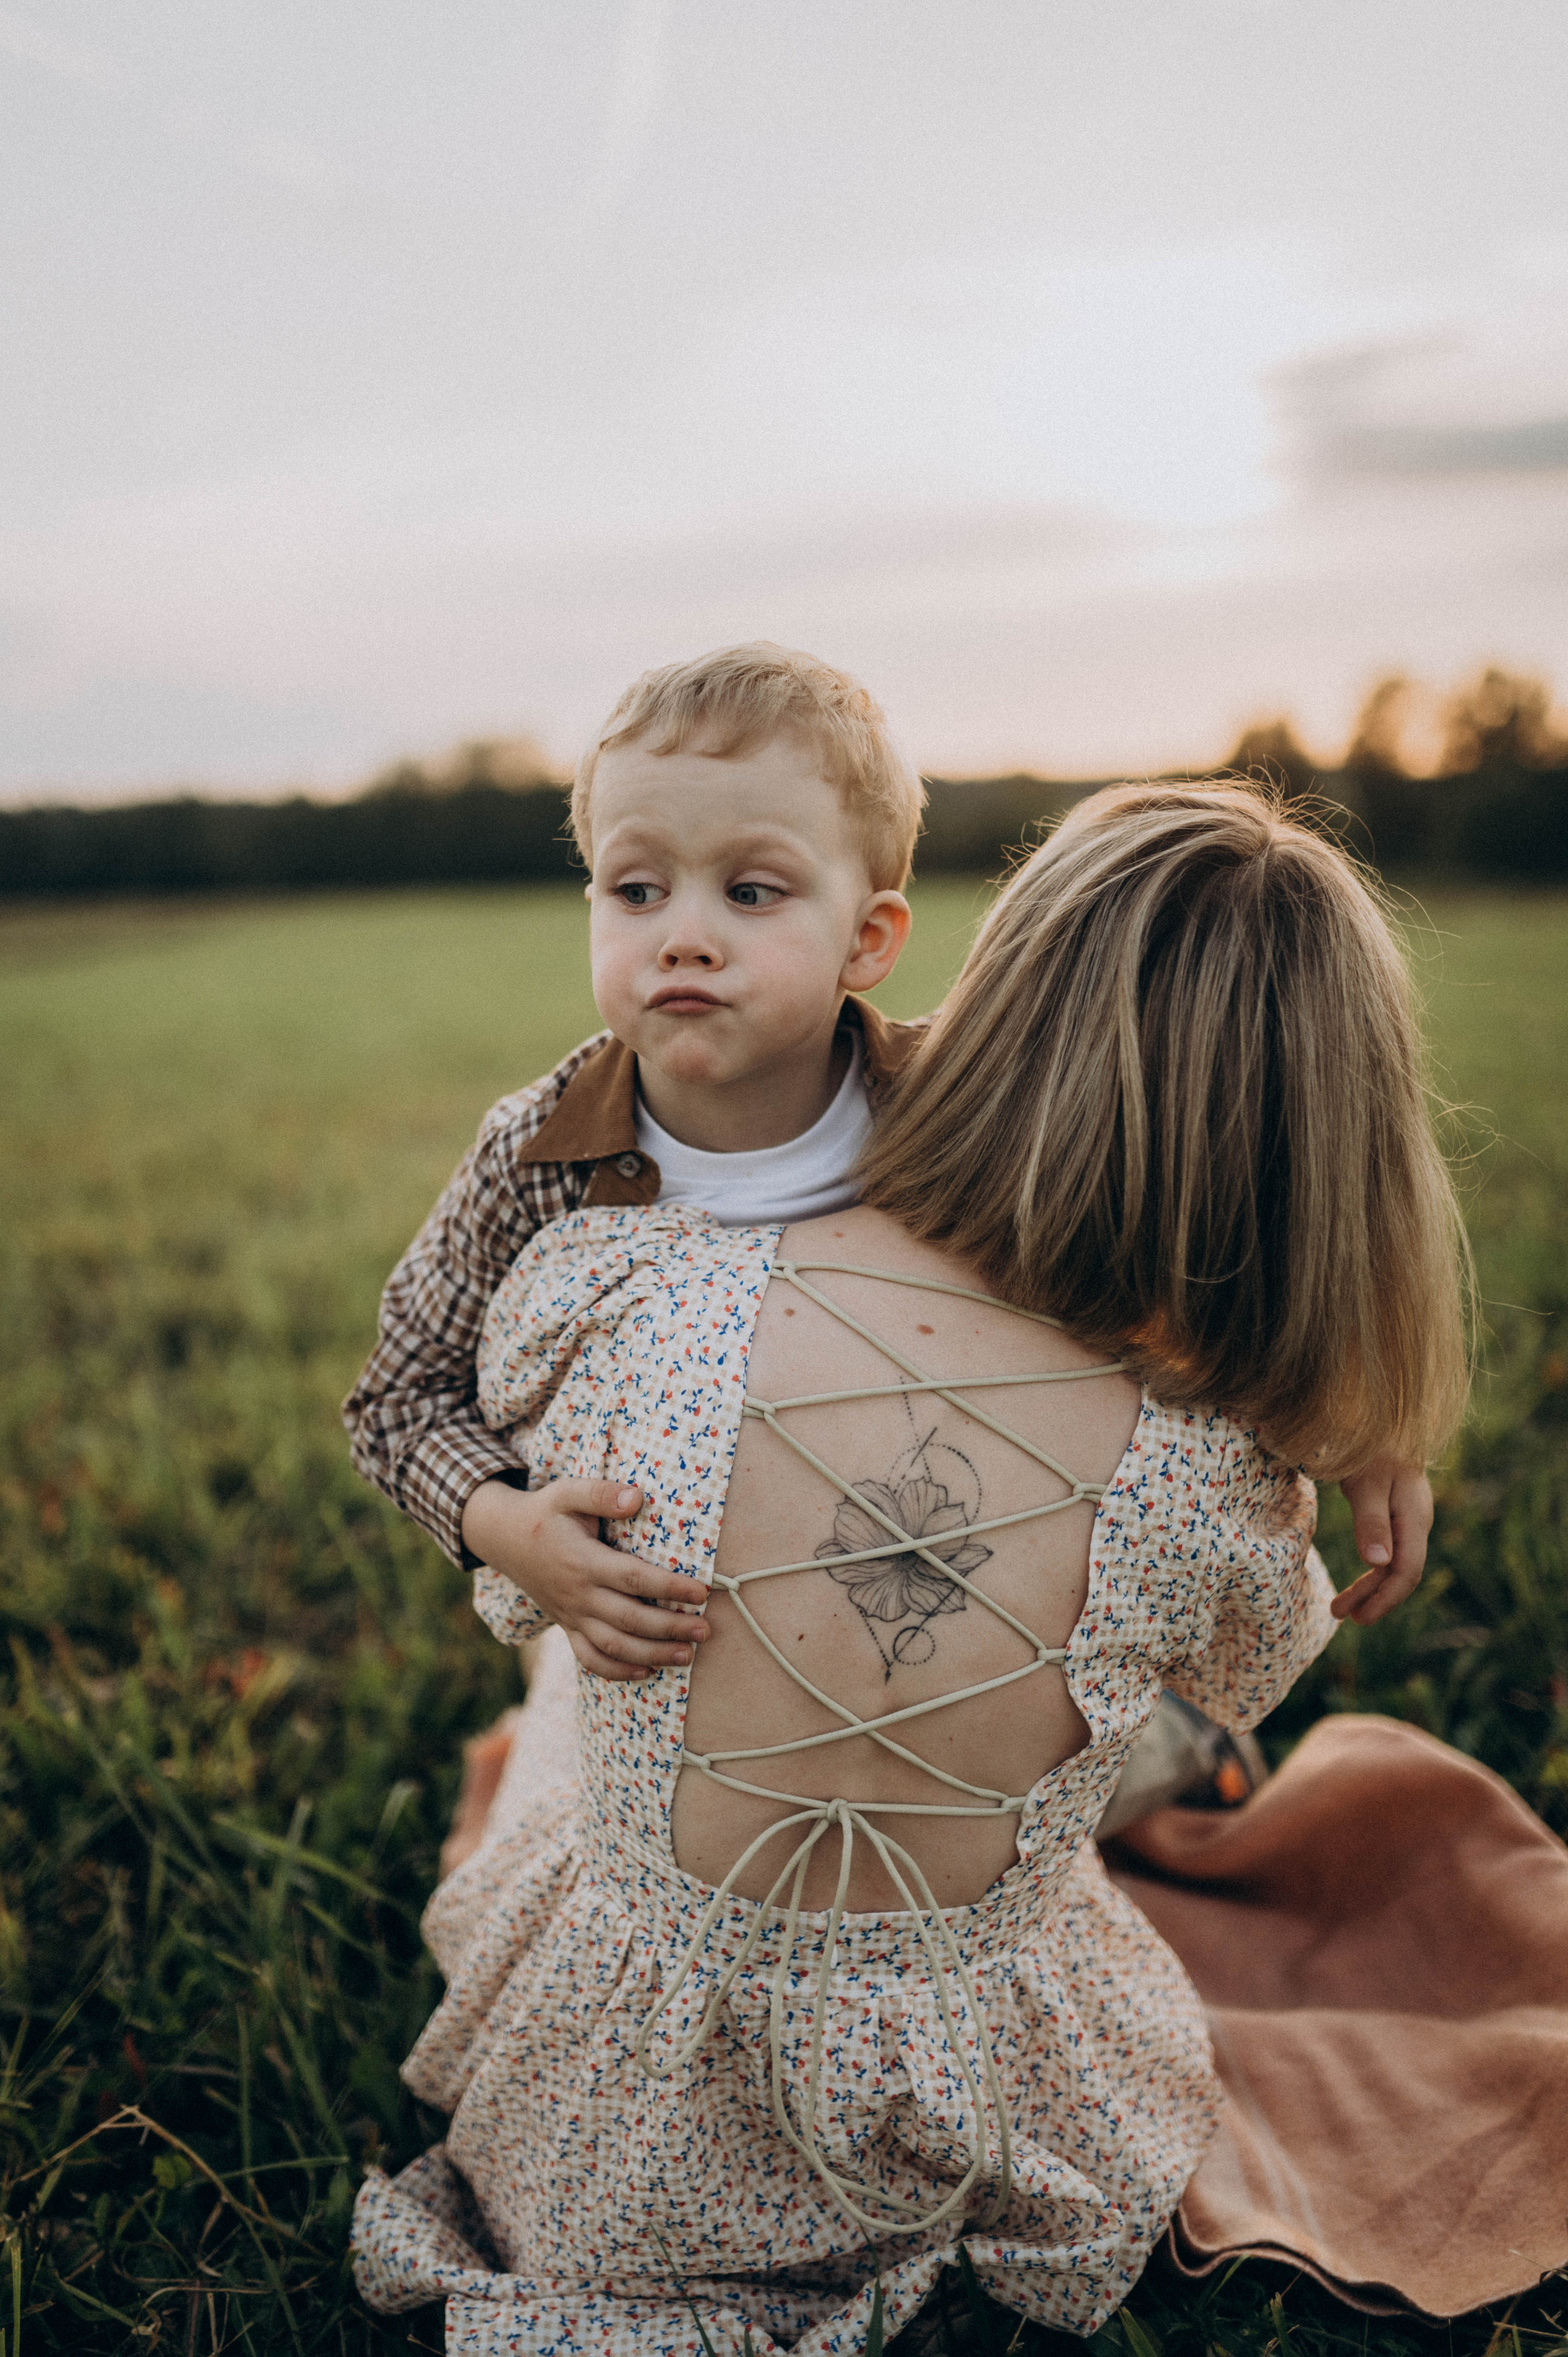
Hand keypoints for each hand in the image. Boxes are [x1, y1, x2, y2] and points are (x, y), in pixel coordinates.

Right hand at [460, 1477, 710, 1678]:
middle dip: (670, 1627)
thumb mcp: (568, 1492)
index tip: (703, 1592)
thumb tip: (637, 1498)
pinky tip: (648, 1672)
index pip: (633, 1578)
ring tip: (687, 1655)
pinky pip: (590, 1658)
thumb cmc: (546, 1513)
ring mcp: (572, 1616)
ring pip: (614, 1646)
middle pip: (630, 1619)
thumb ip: (601, 1493)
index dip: (670, 1587)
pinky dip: (618, 1671)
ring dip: (652, 1654)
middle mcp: (578, 1595)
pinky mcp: (567, 1627)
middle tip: (706, 1630)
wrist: (504, 1539)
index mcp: (584, 1561)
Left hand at [1331, 1456, 1432, 1624]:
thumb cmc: (1369, 1447)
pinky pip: (1389, 1550)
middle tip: (1342, 1617)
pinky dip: (1372, 1568)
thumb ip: (1371, 1522)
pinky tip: (1358, 1580)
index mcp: (1414, 1517)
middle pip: (1401, 1572)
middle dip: (1374, 1598)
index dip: (1384, 1598)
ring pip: (1394, 1563)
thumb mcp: (1365, 1483)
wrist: (1376, 1418)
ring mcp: (1408, 1517)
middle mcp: (1416, 1521)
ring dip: (1370, 1587)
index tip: (1358, 1618)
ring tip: (1341, 1607)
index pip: (1406, 1571)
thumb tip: (1377, 1564)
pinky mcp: (1396, 1512)